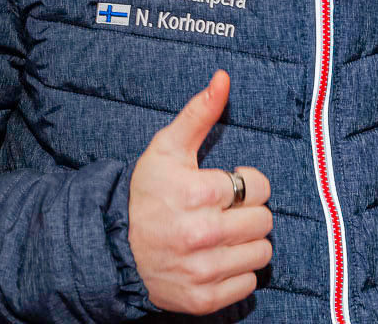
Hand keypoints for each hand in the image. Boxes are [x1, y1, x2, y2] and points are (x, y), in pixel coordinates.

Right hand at [128, 70, 272, 314]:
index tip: (226, 188)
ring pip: (262, 253)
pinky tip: (216, 259)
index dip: (245, 184)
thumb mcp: (167, 148)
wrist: (113, 248)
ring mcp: (203, 270)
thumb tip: (223, 78)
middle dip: (248, 213)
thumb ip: (199, 113)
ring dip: (247, 243)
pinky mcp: (203, 299)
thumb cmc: (146, 194)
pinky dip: (237, 273)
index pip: (258, 187)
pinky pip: (248, 285)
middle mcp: (202, 234)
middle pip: (264, 221)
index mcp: (198, 193)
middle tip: (224, 212)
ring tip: (223, 236)